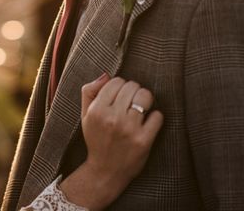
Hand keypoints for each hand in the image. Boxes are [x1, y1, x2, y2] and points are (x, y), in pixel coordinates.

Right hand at [61, 74, 162, 209]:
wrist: (105, 171)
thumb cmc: (96, 138)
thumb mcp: (85, 115)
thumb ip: (90, 91)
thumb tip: (106, 74)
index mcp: (97, 110)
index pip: (116, 81)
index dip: (119, 85)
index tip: (119, 95)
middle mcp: (112, 118)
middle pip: (132, 86)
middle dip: (133, 90)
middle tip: (130, 101)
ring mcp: (129, 129)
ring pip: (145, 96)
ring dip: (145, 99)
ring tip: (141, 107)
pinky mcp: (144, 141)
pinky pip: (158, 116)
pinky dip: (155, 116)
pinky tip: (147, 122)